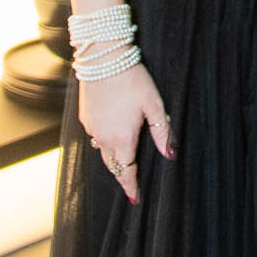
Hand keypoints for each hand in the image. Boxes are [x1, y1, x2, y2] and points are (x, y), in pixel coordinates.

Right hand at [79, 63, 174, 202]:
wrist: (103, 58)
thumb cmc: (133, 79)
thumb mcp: (154, 105)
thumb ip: (162, 132)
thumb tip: (171, 155)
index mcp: (122, 139)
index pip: (126, 172)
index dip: (131, 187)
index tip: (135, 199)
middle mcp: (103, 137)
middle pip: (112, 165)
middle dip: (122, 175)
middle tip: (131, 183)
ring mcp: (91, 127)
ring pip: (102, 151)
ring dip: (112, 157)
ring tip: (123, 160)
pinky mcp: (85, 116)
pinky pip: (95, 135)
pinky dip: (104, 140)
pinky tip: (112, 133)